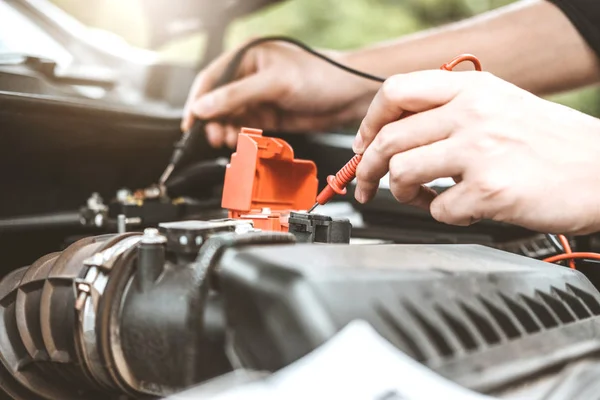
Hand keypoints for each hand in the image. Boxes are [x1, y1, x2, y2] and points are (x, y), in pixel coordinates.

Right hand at [182, 41, 378, 147]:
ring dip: (226, 130)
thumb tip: (203, 107)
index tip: (190, 122)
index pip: (211, 78)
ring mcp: (259, 96)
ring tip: (228, 140)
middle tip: (214, 136)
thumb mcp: (274, 82)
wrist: (350, 95)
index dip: (198, 100)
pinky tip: (240, 141)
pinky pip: (246, 127)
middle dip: (212, 120)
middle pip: (217, 100)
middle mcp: (250, 76)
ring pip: (230, 116)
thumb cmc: (321, 75)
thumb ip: (237, 95)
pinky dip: (240, 136)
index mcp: (247, 56)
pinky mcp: (269, 115)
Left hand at [353, 70, 599, 234]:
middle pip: (389, 139)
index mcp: (472, 89)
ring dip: (402, 193)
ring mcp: (480, 150)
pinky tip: (465, 210)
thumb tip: (397, 133)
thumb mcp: (501, 106)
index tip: (363, 144)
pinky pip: (438, 209)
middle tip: (366, 185)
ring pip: (402, 172)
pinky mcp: (490, 189)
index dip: (369, 121)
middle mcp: (473, 114)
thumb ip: (452, 112)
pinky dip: (443, 216)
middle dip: (367, 168)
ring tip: (422, 197)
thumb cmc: (553, 143)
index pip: (396, 92)